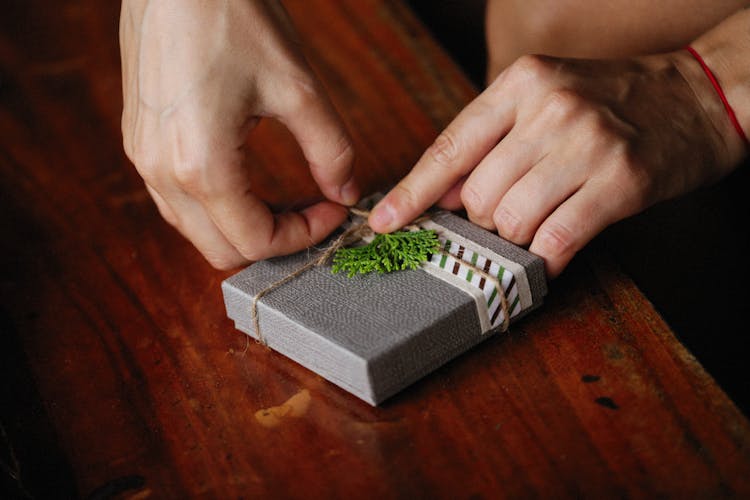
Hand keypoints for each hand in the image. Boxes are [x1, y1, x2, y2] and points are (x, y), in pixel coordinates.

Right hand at [120, 0, 357, 268]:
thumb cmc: (233, 17)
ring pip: (196, 230)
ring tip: (283, 200)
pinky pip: (176, 200)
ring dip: (242, 227)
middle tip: (310, 212)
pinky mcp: (140, 141)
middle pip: (221, 250)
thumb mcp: (298, 87)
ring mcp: (144, 158)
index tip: (333, 211)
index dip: (303, 237)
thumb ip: (330, 150)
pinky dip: (216, 207)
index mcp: (202, 166)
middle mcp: (163, 172)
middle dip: (273, 241)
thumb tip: (346, 191)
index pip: (256, 242)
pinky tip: (245, 181)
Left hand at [369, 52, 745, 276]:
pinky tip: (552, 251)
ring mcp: (587, 145)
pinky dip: (545, 258)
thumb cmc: (611, 102)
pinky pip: (556, 241)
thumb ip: (492, 142)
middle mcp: (550, 110)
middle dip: (484, 220)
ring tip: (539, 222)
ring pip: (512, 222)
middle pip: (480, 196)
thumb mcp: (545, 99)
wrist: (698, 96)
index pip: (449, 147)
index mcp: (521, 84)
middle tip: (508, 214)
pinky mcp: (621, 183)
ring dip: (515, 237)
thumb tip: (447, 196)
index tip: (385, 223)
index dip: (412, 193)